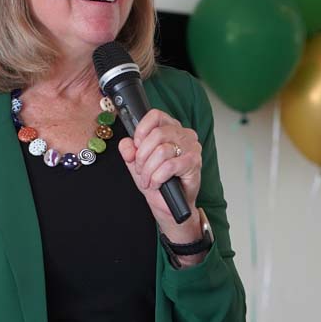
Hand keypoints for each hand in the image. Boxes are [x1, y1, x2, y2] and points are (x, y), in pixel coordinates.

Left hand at [117, 110, 204, 241]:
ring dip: (149, 169)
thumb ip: (129, 151)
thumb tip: (126, 145)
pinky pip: (169, 165)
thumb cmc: (158, 182)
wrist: (170, 206)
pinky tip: (157, 183)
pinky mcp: (194, 162)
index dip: (141, 130)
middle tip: (140, 169)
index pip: (155, 115)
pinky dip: (158, 177)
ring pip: (162, 151)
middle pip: (156, 134)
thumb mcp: (137, 164)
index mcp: (170, 129)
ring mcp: (191, 147)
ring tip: (148, 179)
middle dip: (142, 155)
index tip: (136, 145)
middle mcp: (184, 134)